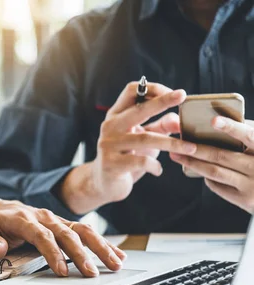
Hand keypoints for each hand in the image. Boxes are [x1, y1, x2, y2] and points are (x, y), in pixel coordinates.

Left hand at [0, 200, 126, 277]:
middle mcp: (44, 217)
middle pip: (66, 234)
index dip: (52, 253)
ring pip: (82, 230)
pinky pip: (86, 231)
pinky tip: (118, 254)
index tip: (61, 270)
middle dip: (80, 254)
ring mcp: (56, 219)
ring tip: (115, 263)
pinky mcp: (65, 224)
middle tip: (90, 273)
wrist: (1, 208)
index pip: (41, 236)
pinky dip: (102, 243)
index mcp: (24, 219)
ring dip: (99, 246)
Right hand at [59, 82, 196, 213]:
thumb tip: (179, 120)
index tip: (175, 94)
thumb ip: (161, 127)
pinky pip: (140, 161)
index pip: (131, 91)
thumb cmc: (128, 156)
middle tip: (182, 95)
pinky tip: (158, 171)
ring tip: (191, 148)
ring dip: (172, 143)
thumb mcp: (145, 138)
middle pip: (138, 109)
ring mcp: (108, 145)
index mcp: (116, 115)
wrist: (104, 183)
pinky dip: (154, 166)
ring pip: (145, 138)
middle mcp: (109, 126)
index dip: (153, 89)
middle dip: (162, 101)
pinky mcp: (111, 164)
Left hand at [170, 116, 253, 212]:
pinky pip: (217, 185)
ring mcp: (251, 186)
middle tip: (178, 142)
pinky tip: (197, 168)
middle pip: (222, 156)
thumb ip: (248, 136)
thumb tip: (217, 123)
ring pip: (214, 172)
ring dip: (193, 163)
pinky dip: (206, 175)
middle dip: (197, 149)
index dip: (231, 127)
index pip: (249, 135)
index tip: (213, 121)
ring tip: (177, 155)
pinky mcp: (244, 200)